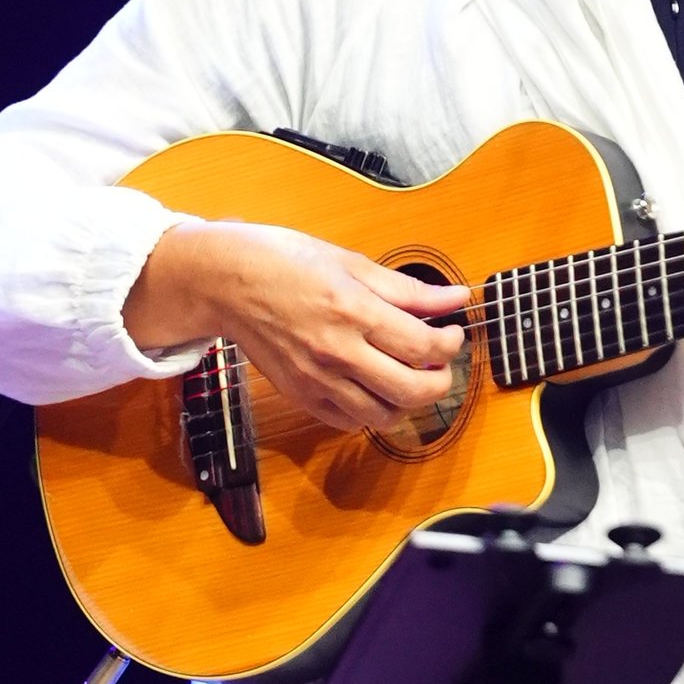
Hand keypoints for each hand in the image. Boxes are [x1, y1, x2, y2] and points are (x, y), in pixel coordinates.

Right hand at [123, 220, 468, 432]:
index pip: (423, 347)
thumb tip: (456, 297)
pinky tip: (375, 386)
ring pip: (383, 415)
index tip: (452, 334)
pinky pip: (349, 422)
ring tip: (410, 375)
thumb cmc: (285, 261)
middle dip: (441, 381)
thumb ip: (408, 289)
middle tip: (441, 363)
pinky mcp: (301, 396)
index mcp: (353, 312)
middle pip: (411, 390)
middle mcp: (337, 352)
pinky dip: (372, 412)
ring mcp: (317, 380)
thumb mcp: (351, 262)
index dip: (450, 345)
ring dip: (408, 401)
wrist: (226, 282)